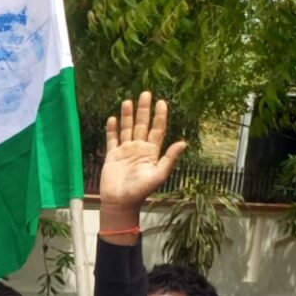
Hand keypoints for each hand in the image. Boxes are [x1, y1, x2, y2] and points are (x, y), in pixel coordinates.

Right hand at [98, 91, 187, 220]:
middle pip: (142, 125)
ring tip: (128, 101)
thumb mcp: (158, 175)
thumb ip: (169, 159)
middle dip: (144, 110)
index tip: (162, 102)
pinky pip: (112, 140)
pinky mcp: (112, 156)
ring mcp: (125, 151)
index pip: (157, 129)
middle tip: (146, 93)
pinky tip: (112, 119)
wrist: (120, 202)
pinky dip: (112, 130)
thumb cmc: (140, 191)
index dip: (159, 116)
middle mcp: (139, 148)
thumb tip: (183, 143)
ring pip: (127, 129)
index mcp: (151, 152)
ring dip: (128, 116)